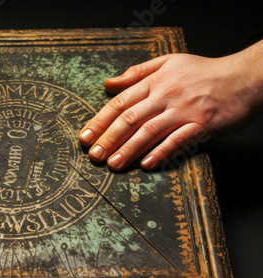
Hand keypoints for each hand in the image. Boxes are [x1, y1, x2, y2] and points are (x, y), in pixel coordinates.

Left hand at [79, 41, 262, 170]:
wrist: (244, 76)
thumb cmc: (203, 71)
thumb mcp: (168, 62)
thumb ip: (137, 73)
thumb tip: (108, 83)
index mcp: (155, 82)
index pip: (119, 103)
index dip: (99, 121)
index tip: (85, 138)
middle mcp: (166, 96)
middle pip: (130, 119)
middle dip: (108, 139)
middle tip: (94, 157)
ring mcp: (183, 111)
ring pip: (149, 131)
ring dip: (129, 149)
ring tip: (113, 164)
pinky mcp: (202, 124)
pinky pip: (178, 140)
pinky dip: (162, 152)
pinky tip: (147, 164)